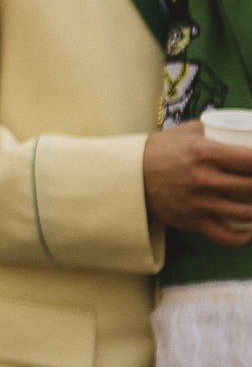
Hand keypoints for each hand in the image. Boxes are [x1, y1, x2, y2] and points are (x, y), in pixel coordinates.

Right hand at [144, 120, 251, 244]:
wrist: (127, 177)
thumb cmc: (157, 151)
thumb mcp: (184, 132)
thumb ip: (213, 131)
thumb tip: (237, 130)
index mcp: (205, 153)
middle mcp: (204, 179)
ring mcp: (199, 203)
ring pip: (247, 213)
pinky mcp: (192, 221)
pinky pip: (227, 236)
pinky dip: (244, 236)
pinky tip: (250, 228)